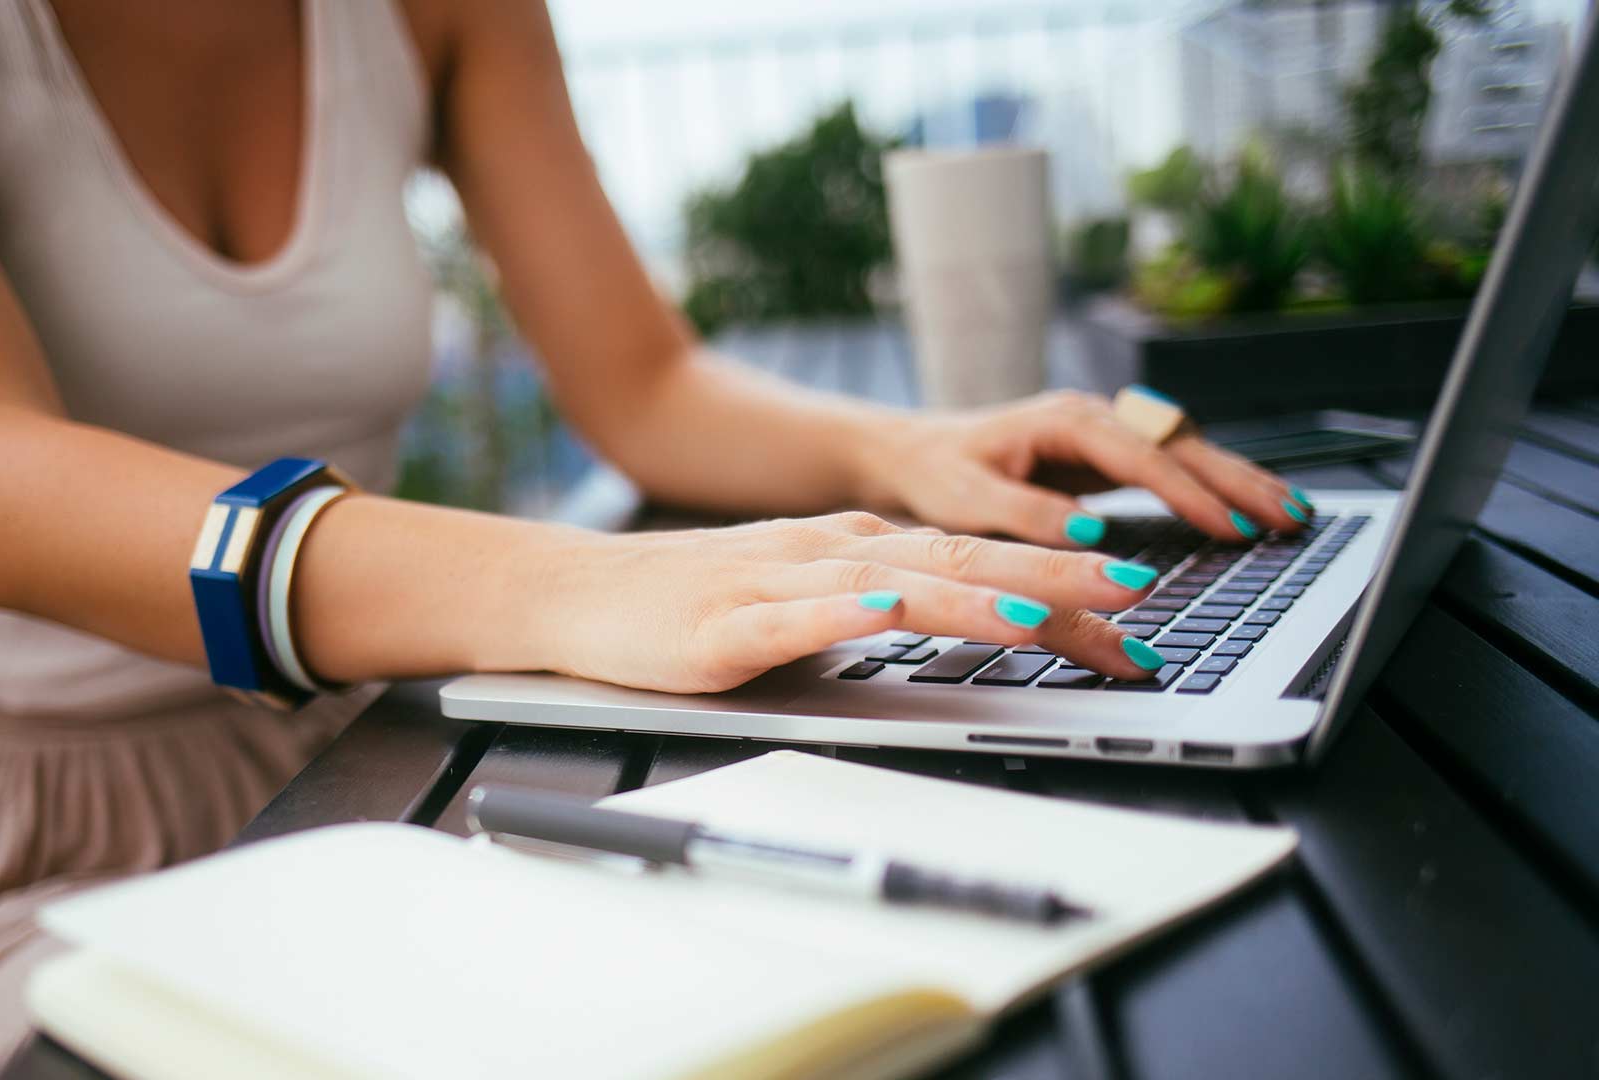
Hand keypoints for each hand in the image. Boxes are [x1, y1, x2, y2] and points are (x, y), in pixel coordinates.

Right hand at [541, 511, 1170, 693]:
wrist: (576, 589)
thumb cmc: (687, 598)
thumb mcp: (800, 591)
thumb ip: (872, 599)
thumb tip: (949, 617)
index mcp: (853, 548)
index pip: (977, 562)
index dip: (1061, 584)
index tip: (1135, 615)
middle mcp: (829, 552)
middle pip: (958, 561)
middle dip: (1053, 578)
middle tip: (1138, 596)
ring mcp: (778, 583)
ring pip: (892, 583)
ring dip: (972, 596)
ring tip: (1041, 609)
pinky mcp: (725, 623)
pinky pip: (794, 615)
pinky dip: (845, 611)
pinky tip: (883, 609)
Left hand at [858, 390, 1313, 547]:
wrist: (910, 454)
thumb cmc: (935, 474)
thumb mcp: (968, 500)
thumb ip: (1028, 513)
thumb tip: (1090, 528)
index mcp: (1063, 420)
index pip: (1141, 457)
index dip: (1190, 492)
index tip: (1231, 525)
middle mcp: (1090, 417)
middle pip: (1180, 444)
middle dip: (1239, 479)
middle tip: (1292, 516)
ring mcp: (1101, 432)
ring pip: (1185, 450)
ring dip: (1238, 479)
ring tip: (1291, 514)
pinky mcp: (1103, 455)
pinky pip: (1170, 465)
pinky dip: (1211, 484)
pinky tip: (1245, 509)